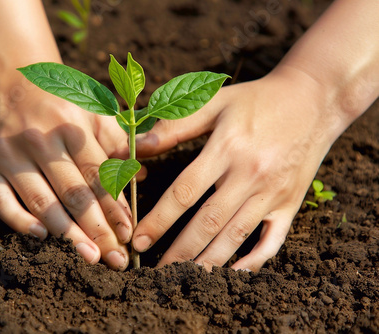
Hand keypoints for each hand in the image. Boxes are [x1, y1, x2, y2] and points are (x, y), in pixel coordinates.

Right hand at [0, 74, 131, 269]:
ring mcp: (8, 153)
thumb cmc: (61, 106)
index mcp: (70, 126)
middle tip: (115, 258)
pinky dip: (20, 222)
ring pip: (41, 202)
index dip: (114, 207)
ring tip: (89, 257)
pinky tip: (42, 238)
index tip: (128, 233)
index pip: (98, 175)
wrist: (11, 83)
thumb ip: (118, 144)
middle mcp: (38, 139)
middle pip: (72, 194)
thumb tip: (140, 179)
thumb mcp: (94, 113)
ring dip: (67, 234)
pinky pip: (0, 201)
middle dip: (97, 230)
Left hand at [132, 66, 345, 271]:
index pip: (185, 192)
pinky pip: (273, 240)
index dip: (159, 220)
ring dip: (208, 261)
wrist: (312, 101)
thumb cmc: (255, 101)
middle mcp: (250, 175)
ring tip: (185, 278)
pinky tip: (233, 274)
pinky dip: (254, 261)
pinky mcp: (290, 204)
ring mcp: (273, 193)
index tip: (139, 239)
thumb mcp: (214, 103)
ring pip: (236, 236)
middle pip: (208, 222)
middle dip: (179, 251)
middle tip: (156, 272)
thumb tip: (134, 148)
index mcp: (227, 148)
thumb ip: (173, 126)